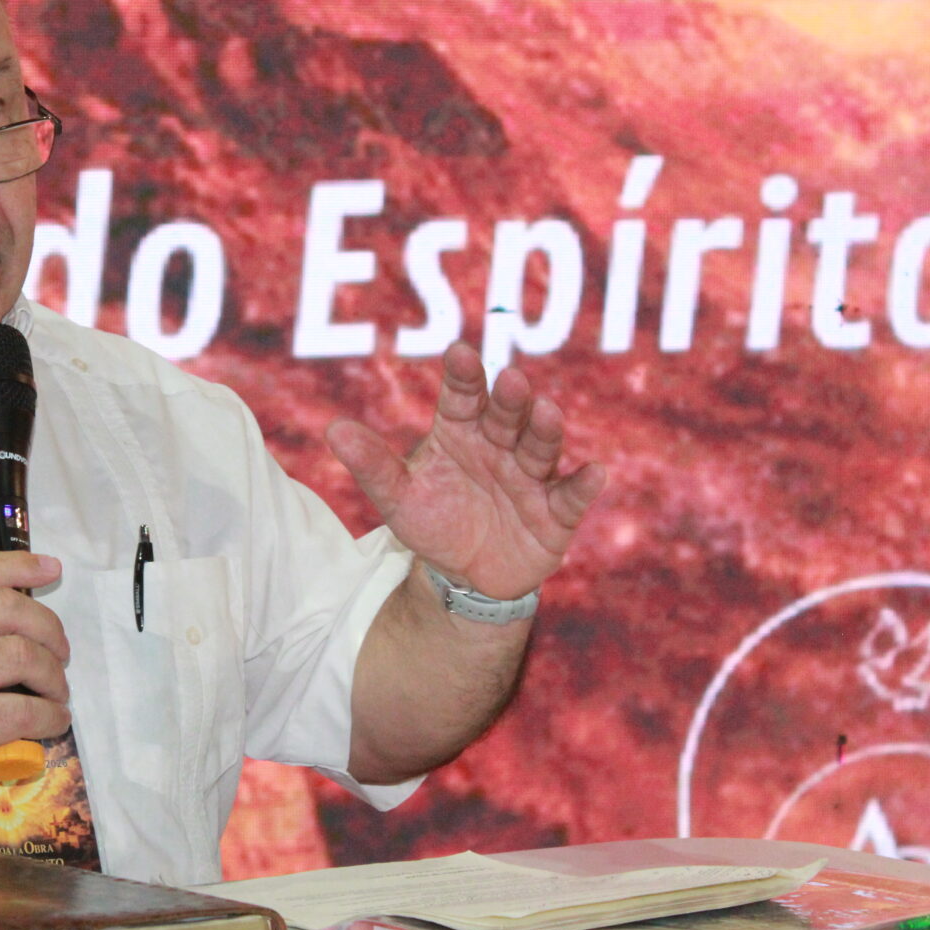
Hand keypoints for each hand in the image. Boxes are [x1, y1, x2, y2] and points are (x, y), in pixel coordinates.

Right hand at [0, 551, 70, 820]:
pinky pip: (22, 710)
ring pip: (22, 655)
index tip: (50, 569)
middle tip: (59, 652)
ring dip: (53, 675)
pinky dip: (49, 715)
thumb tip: (2, 628)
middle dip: (49, 628)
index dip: (20, 565)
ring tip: (56, 692)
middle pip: (10, 609)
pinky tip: (51, 721)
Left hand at [327, 343, 605, 600]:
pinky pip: (570, 496)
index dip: (462, 376)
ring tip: (547, 413)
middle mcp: (500, 444)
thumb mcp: (397, 498)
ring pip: (540, 447)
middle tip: (509, 380)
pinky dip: (582, 485)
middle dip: (509, 399)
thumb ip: (372, 465)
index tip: (458, 353)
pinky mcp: (556, 512)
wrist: (464, 576)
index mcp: (461, 431)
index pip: (462, 396)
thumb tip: (334, 430)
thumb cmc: (433, 522)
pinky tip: (595, 472)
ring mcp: (531, 476)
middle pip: (506, 416)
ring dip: (545, 430)